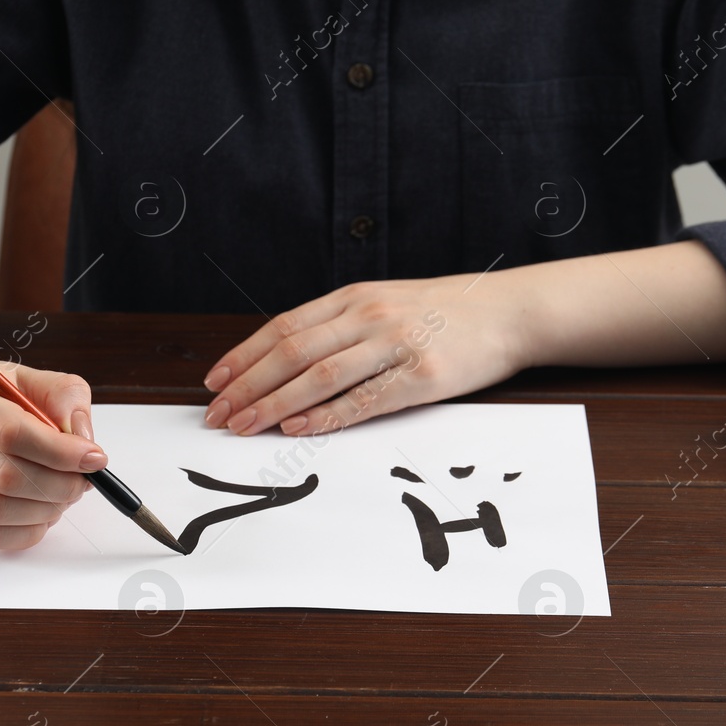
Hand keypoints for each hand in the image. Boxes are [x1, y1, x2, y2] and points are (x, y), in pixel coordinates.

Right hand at [0, 363, 103, 548]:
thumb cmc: (0, 396)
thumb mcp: (36, 380)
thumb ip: (66, 398)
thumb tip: (84, 440)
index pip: (11, 433)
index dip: (60, 452)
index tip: (94, 458)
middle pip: (4, 477)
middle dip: (59, 486)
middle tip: (83, 481)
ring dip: (44, 510)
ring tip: (63, 496)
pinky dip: (26, 532)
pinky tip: (42, 512)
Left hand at [200, 275, 527, 435]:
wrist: (510, 311)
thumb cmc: (447, 314)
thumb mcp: (387, 303)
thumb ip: (343, 325)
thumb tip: (288, 359)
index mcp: (355, 297)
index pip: (284, 328)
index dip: (244, 356)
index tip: (215, 382)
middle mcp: (369, 316)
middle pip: (292, 352)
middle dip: (247, 385)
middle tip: (218, 414)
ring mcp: (396, 344)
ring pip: (319, 376)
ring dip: (274, 404)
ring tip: (245, 426)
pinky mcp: (422, 376)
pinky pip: (363, 400)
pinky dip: (325, 416)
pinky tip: (297, 428)